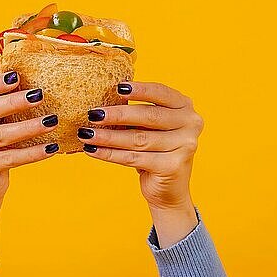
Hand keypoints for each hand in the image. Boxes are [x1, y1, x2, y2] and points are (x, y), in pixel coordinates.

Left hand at [79, 81, 203, 246]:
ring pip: (137, 139)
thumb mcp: (151, 126)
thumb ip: (137, 111)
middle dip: (117, 115)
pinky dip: (109, 154)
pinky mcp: (172, 166)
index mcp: (185, 107)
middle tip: (92, 114)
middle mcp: (191, 124)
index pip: (161, 92)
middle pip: (148, 116)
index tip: (116, 87)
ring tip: (85, 134)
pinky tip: (92, 150)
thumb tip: (103, 98)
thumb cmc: (155, 150)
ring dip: (107, 137)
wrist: (169, 189)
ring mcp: (185, 146)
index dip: (139, 89)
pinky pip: (133, 158)